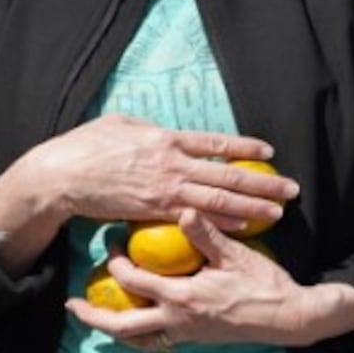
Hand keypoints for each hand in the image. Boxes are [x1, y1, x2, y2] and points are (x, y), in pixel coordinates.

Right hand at [13, 114, 297, 233]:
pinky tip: (243, 228)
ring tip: (278, 211)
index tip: (268, 151)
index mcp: (164, 137)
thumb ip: (146, 128)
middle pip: (226, 174)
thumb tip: (160, 130)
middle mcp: (171, 163)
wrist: (62, 175)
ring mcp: (164, 189)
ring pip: (218, 199)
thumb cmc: (85, 146)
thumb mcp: (119, 124)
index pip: (214, 143)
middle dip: (262, 182)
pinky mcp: (153, 212)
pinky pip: (195, 219)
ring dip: (252, 206)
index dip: (244, 147)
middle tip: (291, 188)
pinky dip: (222, 223)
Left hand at [66, 213, 353, 350]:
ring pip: (137, 340)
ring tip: (94, 317)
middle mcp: (177, 321)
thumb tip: (184, 207)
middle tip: (72, 302)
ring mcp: (186, 334)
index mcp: (182, 298)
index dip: (115, 259)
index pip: (133, 280)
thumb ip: (206, 233)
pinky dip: (139, 335)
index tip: (110, 238)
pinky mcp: (195, 338)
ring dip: (112, 330)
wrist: (290, 318)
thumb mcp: (235, 255)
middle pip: (122, 327)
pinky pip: (157, 342)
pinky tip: (134, 323)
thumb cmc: (263, 284)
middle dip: (94, 316)